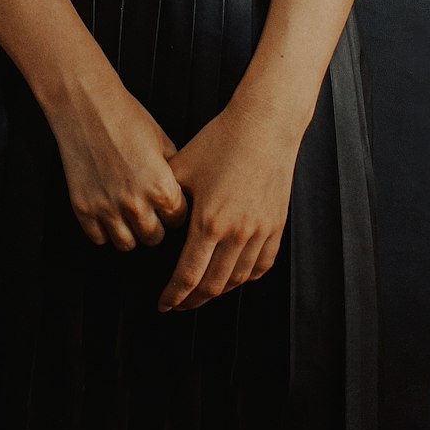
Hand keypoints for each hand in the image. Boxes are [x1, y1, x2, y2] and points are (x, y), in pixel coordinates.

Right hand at [49, 74, 189, 250]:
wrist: (88, 105)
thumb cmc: (126, 116)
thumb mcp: (163, 140)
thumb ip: (173, 172)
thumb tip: (181, 191)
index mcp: (160, 186)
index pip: (178, 221)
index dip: (175, 211)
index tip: (170, 205)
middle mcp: (135, 203)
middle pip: (154, 238)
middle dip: (156, 226)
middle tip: (151, 212)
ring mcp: (107, 208)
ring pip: (127, 245)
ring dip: (131, 232)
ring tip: (130, 216)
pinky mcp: (83, 208)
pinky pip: (99, 238)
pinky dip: (105, 230)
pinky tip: (109, 212)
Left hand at [157, 103, 300, 312]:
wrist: (264, 125)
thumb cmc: (221, 141)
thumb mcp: (183, 167)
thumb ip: (167, 199)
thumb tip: (153, 218)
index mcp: (209, 221)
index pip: (187, 275)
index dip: (174, 296)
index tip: (163, 304)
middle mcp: (236, 234)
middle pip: (212, 286)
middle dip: (191, 300)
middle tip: (178, 304)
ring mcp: (260, 232)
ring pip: (237, 280)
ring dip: (217, 292)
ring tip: (202, 292)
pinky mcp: (276, 226)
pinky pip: (261, 266)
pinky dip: (245, 278)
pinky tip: (233, 276)